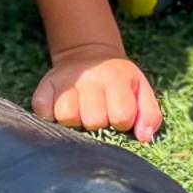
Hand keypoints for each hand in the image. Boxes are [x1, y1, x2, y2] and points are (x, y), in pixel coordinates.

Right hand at [32, 44, 162, 142]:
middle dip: (98, 123)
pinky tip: (62, 110)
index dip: (122, 122)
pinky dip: (50, 116)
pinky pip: (43, 111)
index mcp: (116, 78)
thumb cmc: (118, 81)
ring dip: (74, 122)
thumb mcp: (141, 90)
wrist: (89, 55)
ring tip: (81, 113)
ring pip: (66, 117)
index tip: (119, 115)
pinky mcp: (44, 86)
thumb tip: (144, 138)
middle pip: (93, 120)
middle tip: (99, 114)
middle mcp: (90, 78)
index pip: (121, 116)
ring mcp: (65, 81)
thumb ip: (150, 115)